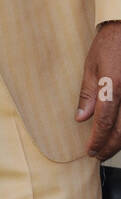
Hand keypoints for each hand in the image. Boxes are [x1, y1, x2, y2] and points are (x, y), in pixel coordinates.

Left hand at [76, 20, 120, 158]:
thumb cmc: (110, 44)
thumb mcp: (92, 66)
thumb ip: (88, 94)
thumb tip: (81, 118)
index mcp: (113, 86)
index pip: (104, 122)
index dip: (97, 140)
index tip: (90, 150)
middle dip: (110, 147)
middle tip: (99, 155)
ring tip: (109, 148)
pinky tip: (120, 133)